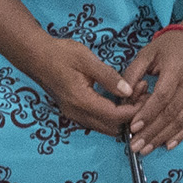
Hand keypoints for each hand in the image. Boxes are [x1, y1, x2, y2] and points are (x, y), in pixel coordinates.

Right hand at [27, 36, 142, 137]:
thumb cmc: (60, 54)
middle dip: (130, 116)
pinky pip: (97, 121)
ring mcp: (74, 115)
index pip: (115, 116)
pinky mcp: (73, 111)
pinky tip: (119, 98)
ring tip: (134, 95)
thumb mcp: (86, 60)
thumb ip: (108, 76)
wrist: (35, 56)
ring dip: (121, 116)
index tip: (146, 95)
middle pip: (111, 128)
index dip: (134, 110)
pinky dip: (111, 114)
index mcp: (81, 101)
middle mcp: (77, 114)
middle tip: (143, 95)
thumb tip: (128, 90)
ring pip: (104, 126)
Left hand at [120, 26, 182, 150]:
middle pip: (171, 114)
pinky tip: (169, 145)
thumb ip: (134, 72)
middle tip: (136, 146)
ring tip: (147, 149)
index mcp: (175, 70)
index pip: (162, 97)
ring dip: (163, 137)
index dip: (148, 113)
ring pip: (181, 121)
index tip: (133, 127)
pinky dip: (181, 135)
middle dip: (152, 132)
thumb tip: (121, 94)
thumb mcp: (149, 52)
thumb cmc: (171, 45)